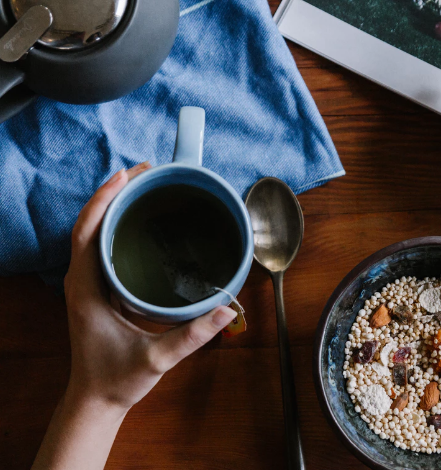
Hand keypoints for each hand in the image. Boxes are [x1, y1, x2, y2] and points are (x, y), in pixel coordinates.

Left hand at [63, 162, 237, 410]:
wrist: (96, 400)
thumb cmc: (117, 379)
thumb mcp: (157, 358)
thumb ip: (192, 335)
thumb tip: (228, 310)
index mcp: (87, 289)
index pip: (87, 232)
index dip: (104, 199)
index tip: (127, 175)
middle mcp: (83, 280)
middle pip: (90, 223)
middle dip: (115, 192)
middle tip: (147, 171)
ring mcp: (88, 283)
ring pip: (94, 232)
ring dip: (116, 205)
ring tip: (146, 185)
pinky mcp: (98, 288)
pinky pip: (103, 245)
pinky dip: (118, 224)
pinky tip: (141, 219)